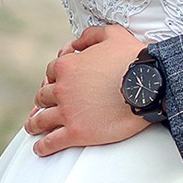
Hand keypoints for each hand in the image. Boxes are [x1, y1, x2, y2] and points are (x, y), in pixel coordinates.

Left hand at [27, 23, 150, 154]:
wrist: (149, 85)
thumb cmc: (134, 59)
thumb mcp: (113, 34)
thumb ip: (90, 35)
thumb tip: (75, 43)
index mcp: (67, 66)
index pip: (51, 73)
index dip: (54, 79)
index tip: (54, 85)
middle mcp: (62, 89)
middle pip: (43, 96)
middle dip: (42, 101)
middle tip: (40, 107)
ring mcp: (67, 112)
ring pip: (41, 119)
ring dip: (35, 123)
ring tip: (33, 127)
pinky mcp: (76, 132)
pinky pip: (52, 141)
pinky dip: (43, 146)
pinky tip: (40, 149)